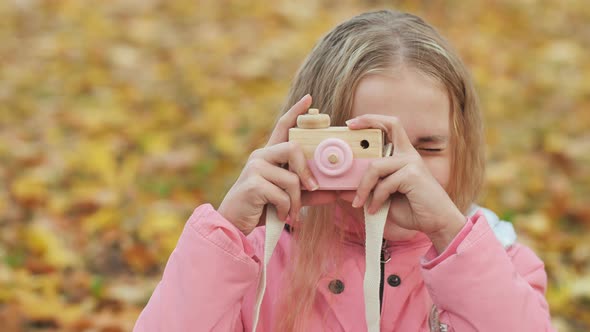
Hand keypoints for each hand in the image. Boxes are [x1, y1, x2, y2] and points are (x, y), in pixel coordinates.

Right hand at [218, 95, 333, 234]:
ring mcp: (255, 168)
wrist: (234, 223)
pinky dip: (287, 209)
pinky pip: (282, 195)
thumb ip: (310, 192)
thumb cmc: (262, 207)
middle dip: (307, 171)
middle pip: (293, 148)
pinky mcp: (253, 184)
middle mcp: (260, 155)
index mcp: (269, 154)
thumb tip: (336, 192)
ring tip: (293, 212)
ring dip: (297, 200)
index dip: (296, 111)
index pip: (283, 126)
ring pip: (291, 178)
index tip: (309, 98)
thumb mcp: (289, 197)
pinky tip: (281, 215)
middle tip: (313, 188)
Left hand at [346, 114, 465, 251]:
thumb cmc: (412, 208)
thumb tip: (342, 188)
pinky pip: (383, 184)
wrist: (437, 222)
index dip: (371, 119)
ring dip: (363, 187)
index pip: (391, 125)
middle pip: (386, 130)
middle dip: (364, 130)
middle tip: (347, 147)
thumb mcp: (384, 196)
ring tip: (358, 202)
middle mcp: (408, 154)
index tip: (351, 123)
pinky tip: (374, 209)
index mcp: (403, 154)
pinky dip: (375, 199)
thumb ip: (368, 188)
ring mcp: (411, 162)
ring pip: (375, 166)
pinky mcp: (413, 174)